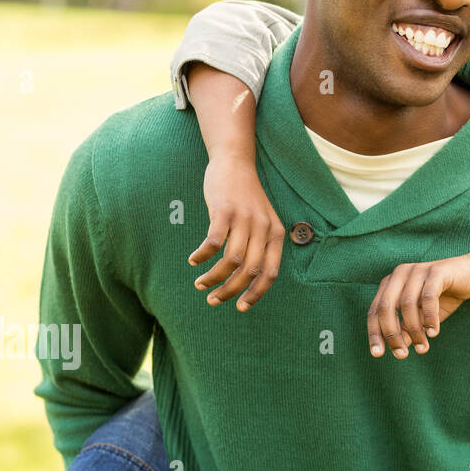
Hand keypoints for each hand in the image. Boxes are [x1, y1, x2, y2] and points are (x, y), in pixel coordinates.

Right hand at [189, 155, 284, 311]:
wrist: (235, 163)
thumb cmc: (246, 198)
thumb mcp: (262, 221)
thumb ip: (259, 245)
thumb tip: (247, 279)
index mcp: (276, 234)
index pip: (270, 273)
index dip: (256, 294)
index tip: (240, 307)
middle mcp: (264, 228)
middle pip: (249, 271)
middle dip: (230, 291)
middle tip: (213, 300)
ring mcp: (245, 218)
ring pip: (231, 260)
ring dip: (214, 277)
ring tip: (200, 283)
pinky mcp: (224, 210)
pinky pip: (213, 242)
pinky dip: (203, 256)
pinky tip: (194, 260)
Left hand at [367, 254, 469, 357]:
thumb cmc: (443, 297)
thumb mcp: (422, 317)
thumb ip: (407, 330)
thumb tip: (397, 350)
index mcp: (391, 283)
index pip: (375, 310)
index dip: (374, 333)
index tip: (377, 354)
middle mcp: (400, 274)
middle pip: (386, 307)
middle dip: (392, 334)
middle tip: (402, 354)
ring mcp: (418, 270)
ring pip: (407, 304)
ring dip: (414, 330)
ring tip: (422, 347)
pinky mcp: (437, 271)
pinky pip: (428, 297)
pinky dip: (429, 318)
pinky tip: (433, 333)